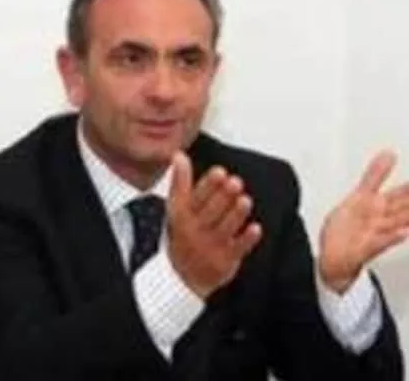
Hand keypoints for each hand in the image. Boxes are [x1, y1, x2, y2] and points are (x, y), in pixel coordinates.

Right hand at [167, 151, 261, 298]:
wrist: (181, 277)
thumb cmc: (182, 235)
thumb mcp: (176, 209)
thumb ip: (179, 182)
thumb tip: (179, 155)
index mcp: (182, 216)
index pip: (194, 198)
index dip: (208, 185)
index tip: (220, 172)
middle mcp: (195, 231)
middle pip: (210, 212)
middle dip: (222, 197)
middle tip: (235, 182)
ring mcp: (210, 247)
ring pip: (224, 229)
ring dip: (235, 215)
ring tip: (245, 200)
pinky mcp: (225, 261)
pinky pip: (238, 249)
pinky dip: (246, 239)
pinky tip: (256, 228)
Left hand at [319, 151, 408, 292]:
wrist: (334, 258)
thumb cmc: (347, 229)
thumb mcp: (358, 196)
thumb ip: (374, 176)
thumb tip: (388, 153)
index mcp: (378, 207)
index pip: (401, 194)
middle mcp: (380, 221)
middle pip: (403, 209)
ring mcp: (374, 235)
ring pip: (397, 225)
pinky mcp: (365, 249)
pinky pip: (379, 243)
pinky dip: (390, 238)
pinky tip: (402, 233)